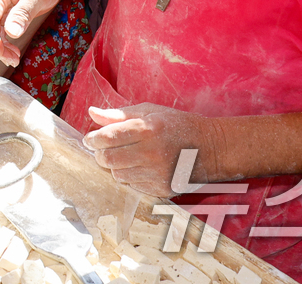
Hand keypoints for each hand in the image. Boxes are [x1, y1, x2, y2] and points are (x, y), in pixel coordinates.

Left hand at [85, 103, 220, 197]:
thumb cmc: (177, 125)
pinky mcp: (162, 189)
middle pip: (108, 159)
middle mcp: (151, 153)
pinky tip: (141, 167)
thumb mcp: (150, 111)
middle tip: (104, 149)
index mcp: (147, 129)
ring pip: (118, 175)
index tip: (90, 139)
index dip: (93, 139)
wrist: (212, 148)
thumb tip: (92, 112)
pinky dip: (131, 177)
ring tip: (127, 156)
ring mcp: (157, 174)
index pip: (107, 137)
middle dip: (100, 154)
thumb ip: (118, 114)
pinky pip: (133, 186)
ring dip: (116, 166)